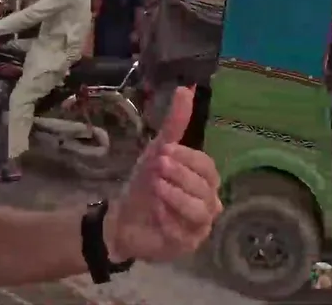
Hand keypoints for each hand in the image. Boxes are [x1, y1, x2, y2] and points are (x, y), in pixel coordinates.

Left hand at [105, 87, 221, 261]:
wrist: (123, 219)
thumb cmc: (145, 185)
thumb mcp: (156, 152)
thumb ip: (173, 124)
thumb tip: (185, 88)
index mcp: (203, 180)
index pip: (207, 166)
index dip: (187, 158)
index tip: (163, 152)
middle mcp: (209, 202)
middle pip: (206, 188)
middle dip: (179, 175)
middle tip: (156, 167)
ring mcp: (200, 226)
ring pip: (200, 211)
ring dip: (175, 197)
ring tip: (156, 189)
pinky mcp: (188, 244)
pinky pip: (185, 233)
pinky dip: (169, 221)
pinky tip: (156, 213)